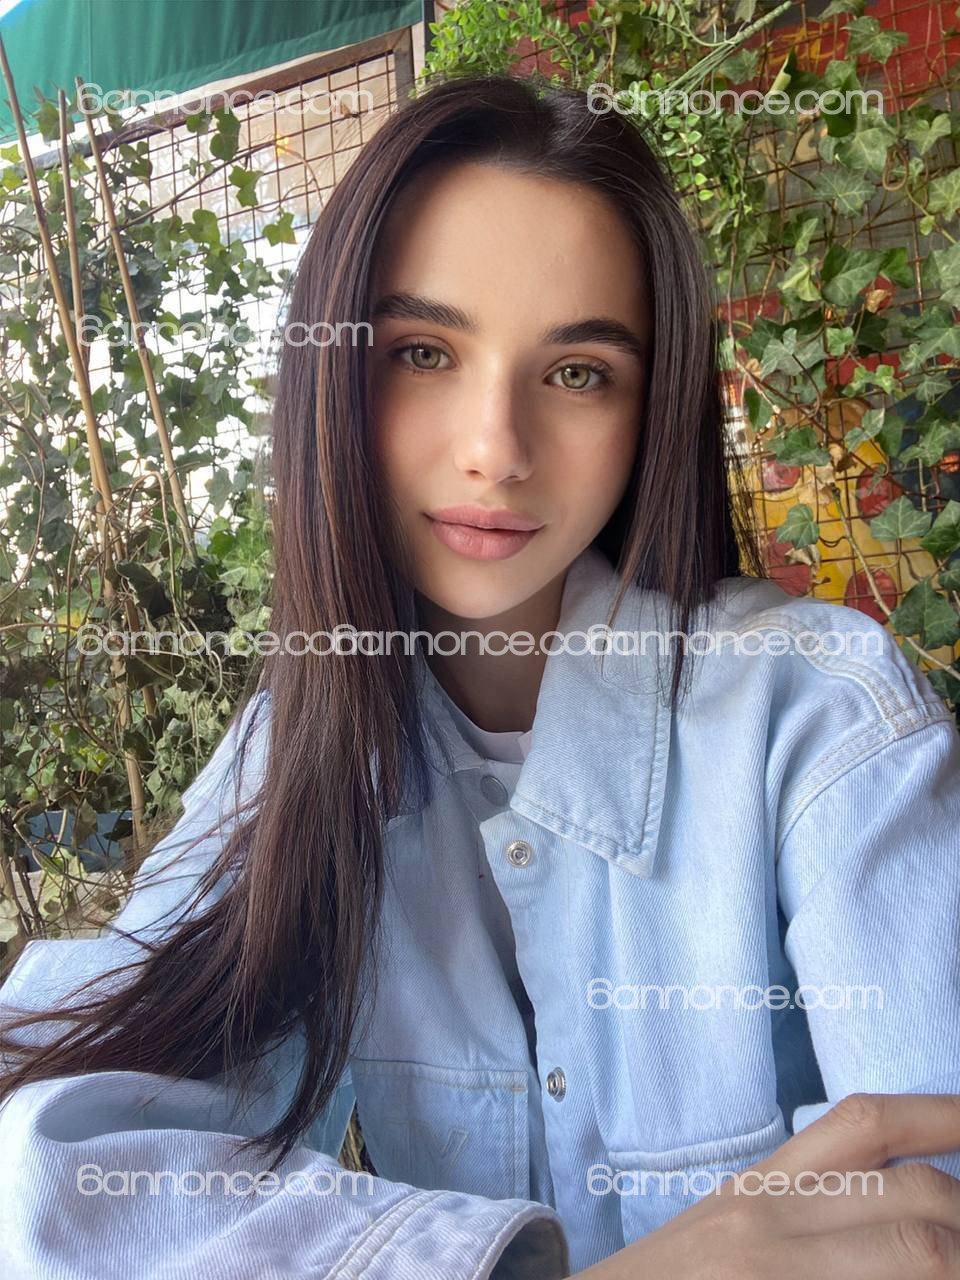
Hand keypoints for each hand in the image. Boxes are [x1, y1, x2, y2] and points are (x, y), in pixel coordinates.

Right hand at [574, 1094, 959, 1277]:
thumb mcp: (733, 1228)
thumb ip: (806, 1209)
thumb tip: (908, 1207)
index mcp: (761, 1186)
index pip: (868, 1125)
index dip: (944, 1114)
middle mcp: (769, 1216)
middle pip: (917, 1196)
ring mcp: (773, 1271)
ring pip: (914, 1252)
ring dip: (952, 1262)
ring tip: (949, 1269)